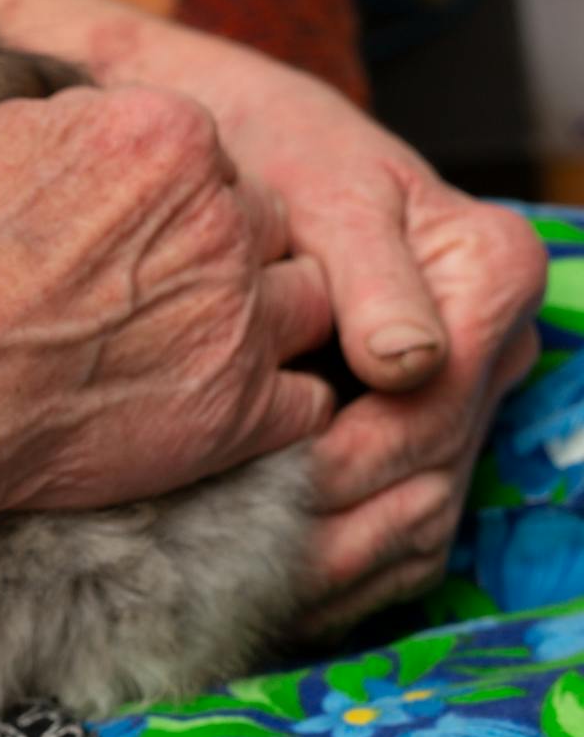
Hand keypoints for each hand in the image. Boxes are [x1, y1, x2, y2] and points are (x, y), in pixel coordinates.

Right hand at [0, 83, 336, 551]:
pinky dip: (272, 403)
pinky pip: (308, 399)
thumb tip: (95, 116)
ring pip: (309, 300)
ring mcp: (240, 316)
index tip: (127, 234)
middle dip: (223, 252)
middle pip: (267, 220)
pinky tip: (214, 402)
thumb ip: (73, 122)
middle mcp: (220, 217)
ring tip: (196, 345)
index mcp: (164, 135)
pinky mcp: (243, 410)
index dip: (171, 199)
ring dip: (263, 319)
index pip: (212, 154)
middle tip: (154, 292)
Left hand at [202, 62, 546, 627]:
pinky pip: (407, 527)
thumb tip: (406, 365)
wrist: (251, 143)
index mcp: (490, 269)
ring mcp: (468, 395)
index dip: (354, 452)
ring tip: (245, 593)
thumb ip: (367, 276)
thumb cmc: (275, 151)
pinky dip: (345, 570)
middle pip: (432, 469)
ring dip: (340, 567)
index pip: (434, 398)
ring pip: (425, 514)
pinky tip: (271, 592)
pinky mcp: (427, 431)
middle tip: (238, 563)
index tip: (272, 480)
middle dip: (337, 524)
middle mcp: (498, 340)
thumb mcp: (321, 189)